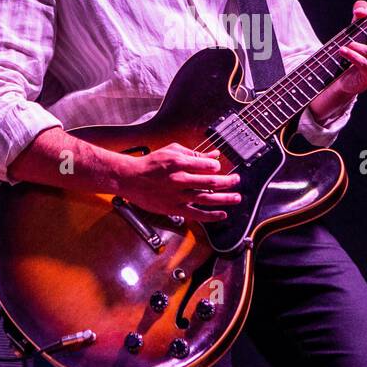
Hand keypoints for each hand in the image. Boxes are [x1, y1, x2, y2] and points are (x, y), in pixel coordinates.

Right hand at [117, 143, 241, 222]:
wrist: (130, 178)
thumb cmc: (151, 164)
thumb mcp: (172, 151)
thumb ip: (194, 153)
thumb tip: (214, 155)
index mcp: (180, 162)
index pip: (207, 165)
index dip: (217, 167)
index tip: (219, 169)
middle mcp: (180, 179)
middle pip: (211, 182)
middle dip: (228, 181)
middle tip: (236, 180)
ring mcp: (177, 196)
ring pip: (207, 198)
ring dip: (225, 199)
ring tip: (237, 197)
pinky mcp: (174, 208)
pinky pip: (196, 214)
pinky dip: (211, 216)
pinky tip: (222, 215)